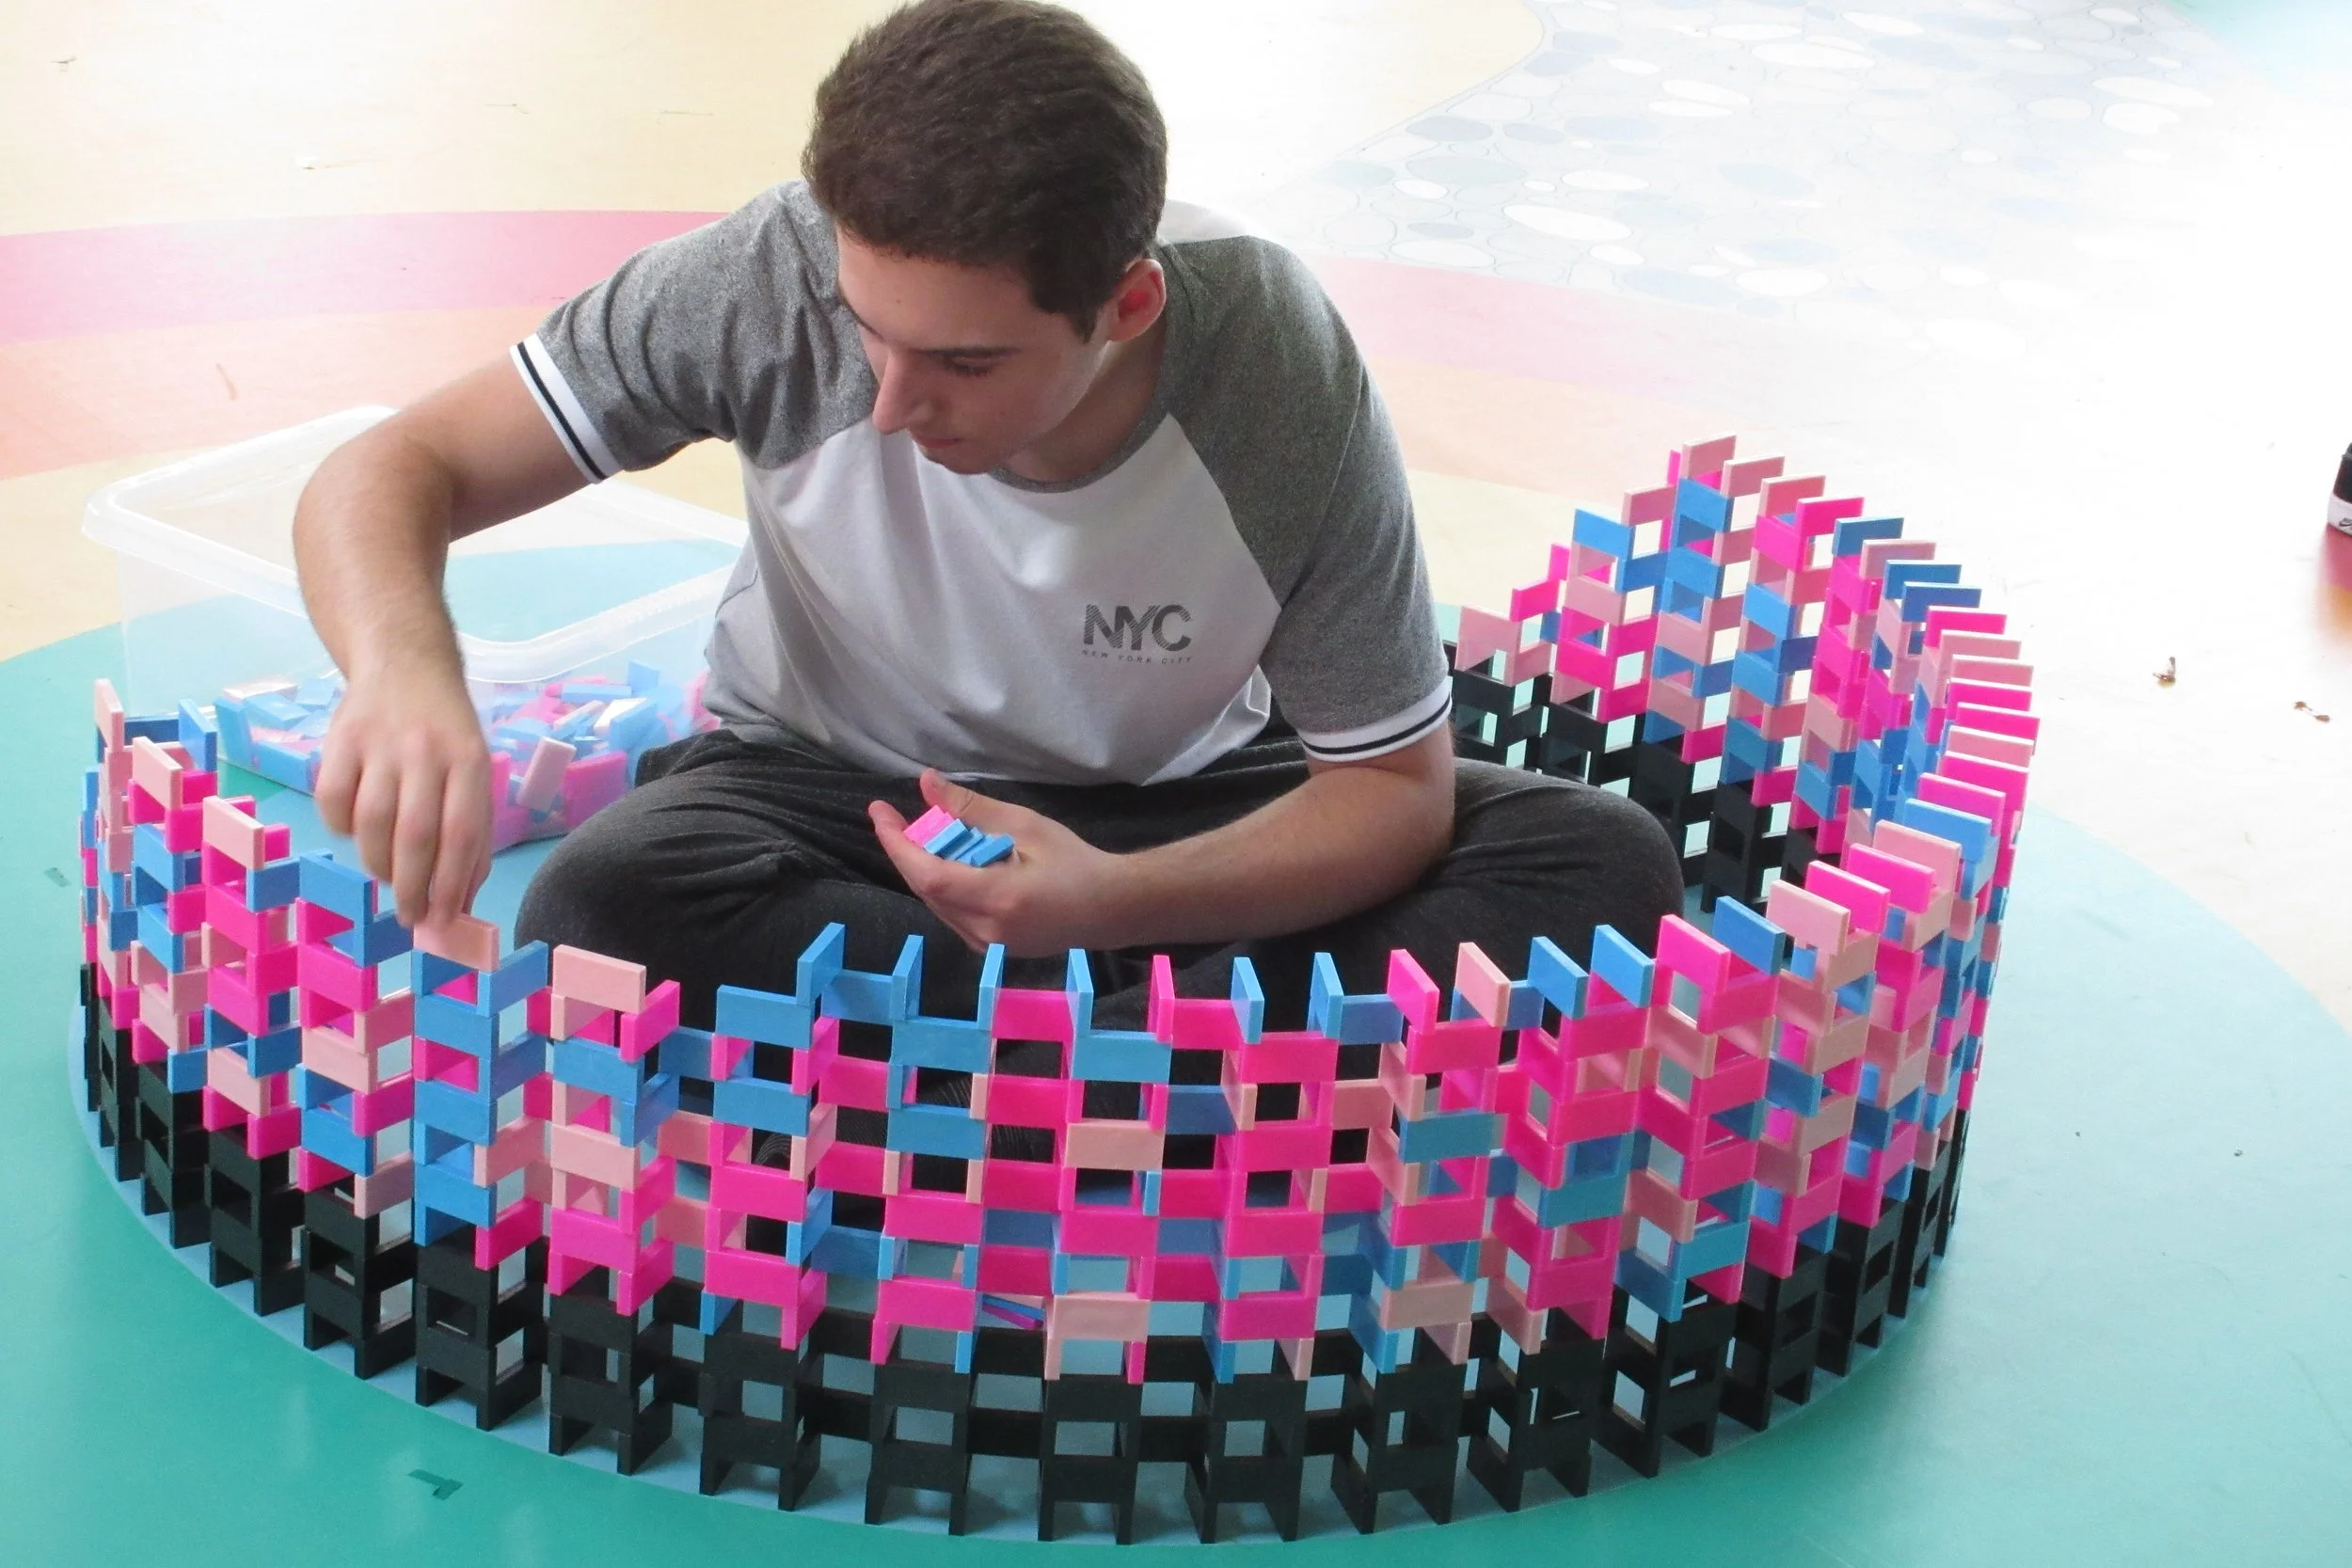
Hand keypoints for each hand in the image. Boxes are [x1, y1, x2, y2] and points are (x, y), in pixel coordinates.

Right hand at [313, 660, 493, 932]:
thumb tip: (459, 903)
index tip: (442, 919)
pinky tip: (356, 833)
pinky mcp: (339, 740)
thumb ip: (472, 835)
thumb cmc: (446, 733)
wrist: (405, 664)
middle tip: (410, 918)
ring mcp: (379, 744)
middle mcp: (424, 751)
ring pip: (371, 823)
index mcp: (468, 760)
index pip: (460, 834)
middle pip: (414, 834)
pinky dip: (342, 829)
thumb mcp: (473, 773)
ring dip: (377, 864)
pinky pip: (332, 801)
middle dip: (412, 887)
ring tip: (387, 877)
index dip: (449, 884)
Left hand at [870, 770, 1127, 955]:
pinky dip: (942, 885)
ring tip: (921, 834)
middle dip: (905, 851)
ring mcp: (987, 946)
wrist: (1109, 908)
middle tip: (895, 816)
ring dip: (922, 867)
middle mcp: (986, 931)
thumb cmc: (1074, 862)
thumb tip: (927, 785)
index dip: (898, 844)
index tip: (880, 813)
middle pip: (926, 889)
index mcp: (999, 899)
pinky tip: (948, 861)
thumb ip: (971, 809)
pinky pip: (951, 914)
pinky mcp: (990, 949)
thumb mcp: (1025, 825)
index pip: (929, 875)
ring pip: (936, 903)